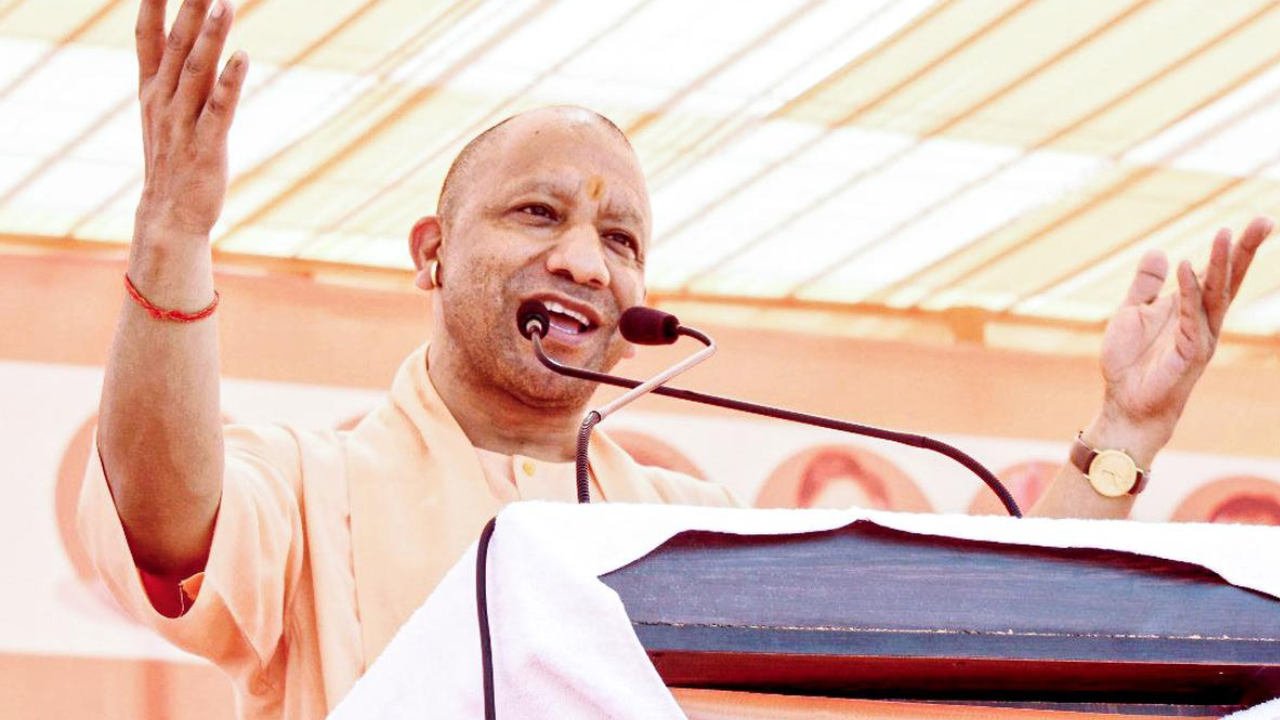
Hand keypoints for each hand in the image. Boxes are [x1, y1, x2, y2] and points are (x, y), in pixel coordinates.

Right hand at [134, 0, 245, 242]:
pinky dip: (230, 83)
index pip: (147, 36)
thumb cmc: (172, 158)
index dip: (151, 3)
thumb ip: (173, 74)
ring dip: (211, 37)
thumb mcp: (164, 110)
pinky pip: (220, 109)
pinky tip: (242, 58)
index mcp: (150, 89)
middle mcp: (163, 100)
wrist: (169, 214)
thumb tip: (189, 39)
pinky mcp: (207, 145)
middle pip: (176, 44)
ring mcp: (183, 122)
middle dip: (188, 7)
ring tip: (224, 3)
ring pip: (197, 71)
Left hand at [1089, 217, 1273, 465]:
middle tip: (1264, 222)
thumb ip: (1146, 284)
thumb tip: (1158, 251)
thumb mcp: (1131, 313)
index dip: (1233, 250)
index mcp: (1189, 310)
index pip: (1216, 275)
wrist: (1124, 404)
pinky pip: (1190, 316)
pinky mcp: (1190, 352)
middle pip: (1228, 280)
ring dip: (1221, 264)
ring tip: (1226, 233)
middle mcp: (1202, 321)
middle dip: (1244, 251)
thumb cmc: (1129, 363)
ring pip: (1215, 294)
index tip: (1251, 223)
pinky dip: (1188, 290)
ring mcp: (1200, 336)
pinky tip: (1187, 266)